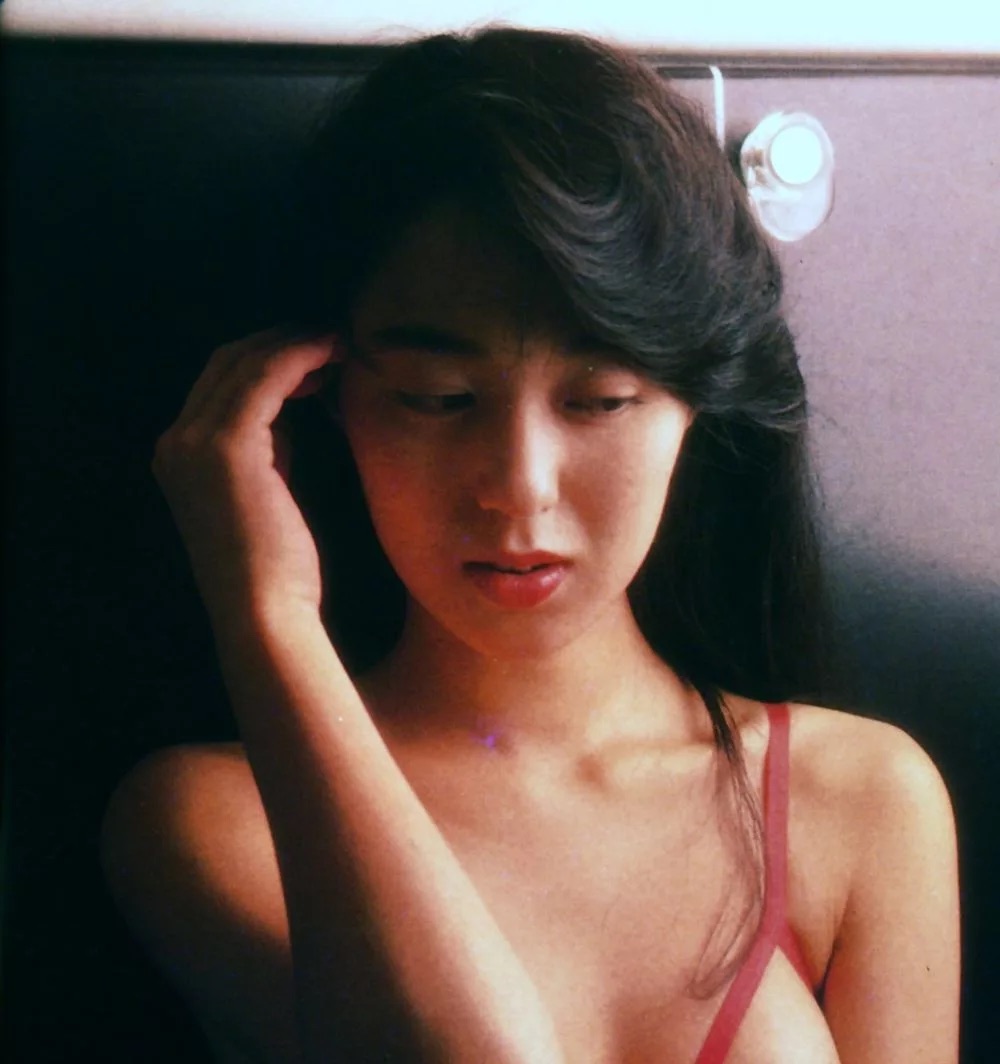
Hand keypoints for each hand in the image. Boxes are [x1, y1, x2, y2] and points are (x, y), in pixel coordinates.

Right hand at [152, 328, 341, 626]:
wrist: (264, 614)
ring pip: (245, 363)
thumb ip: (271, 450)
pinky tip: (334, 351)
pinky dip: (301, 355)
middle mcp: (175, 442)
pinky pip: (266, 378)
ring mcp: (194, 441)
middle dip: (280, 343)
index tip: (316, 353)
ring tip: (339, 340)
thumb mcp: (268, 493)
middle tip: (331, 336)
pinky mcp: (226, 446)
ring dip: (295, 343)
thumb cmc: (277, 567)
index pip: (220, 384)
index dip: (269, 360)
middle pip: (227, 363)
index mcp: (179, 456)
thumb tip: (295, 410)